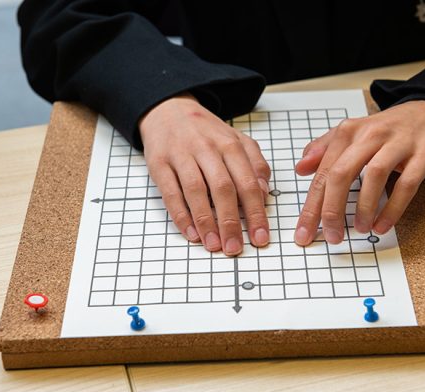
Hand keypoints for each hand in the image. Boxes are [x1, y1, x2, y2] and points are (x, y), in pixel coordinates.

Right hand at [139, 93, 270, 255]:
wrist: (168, 110)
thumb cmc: (206, 133)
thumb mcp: (236, 139)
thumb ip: (254, 163)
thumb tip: (264, 192)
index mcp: (230, 144)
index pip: (247, 182)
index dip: (255, 212)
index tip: (260, 236)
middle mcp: (206, 148)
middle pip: (222, 188)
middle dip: (231, 221)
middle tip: (235, 247)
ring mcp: (181, 155)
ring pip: (196, 191)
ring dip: (206, 221)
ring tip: (214, 245)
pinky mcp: (159, 164)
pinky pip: (170, 193)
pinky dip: (181, 215)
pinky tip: (191, 233)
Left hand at [294, 100, 424, 244]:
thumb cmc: (388, 130)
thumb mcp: (353, 134)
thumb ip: (324, 149)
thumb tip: (300, 168)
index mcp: (349, 132)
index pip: (323, 172)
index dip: (311, 205)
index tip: (303, 231)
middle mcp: (370, 135)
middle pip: (342, 173)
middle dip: (331, 209)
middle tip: (331, 235)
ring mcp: (398, 144)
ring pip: (374, 176)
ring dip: (364, 207)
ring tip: (359, 229)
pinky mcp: (424, 155)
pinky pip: (407, 184)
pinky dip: (393, 208)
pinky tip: (383, 225)